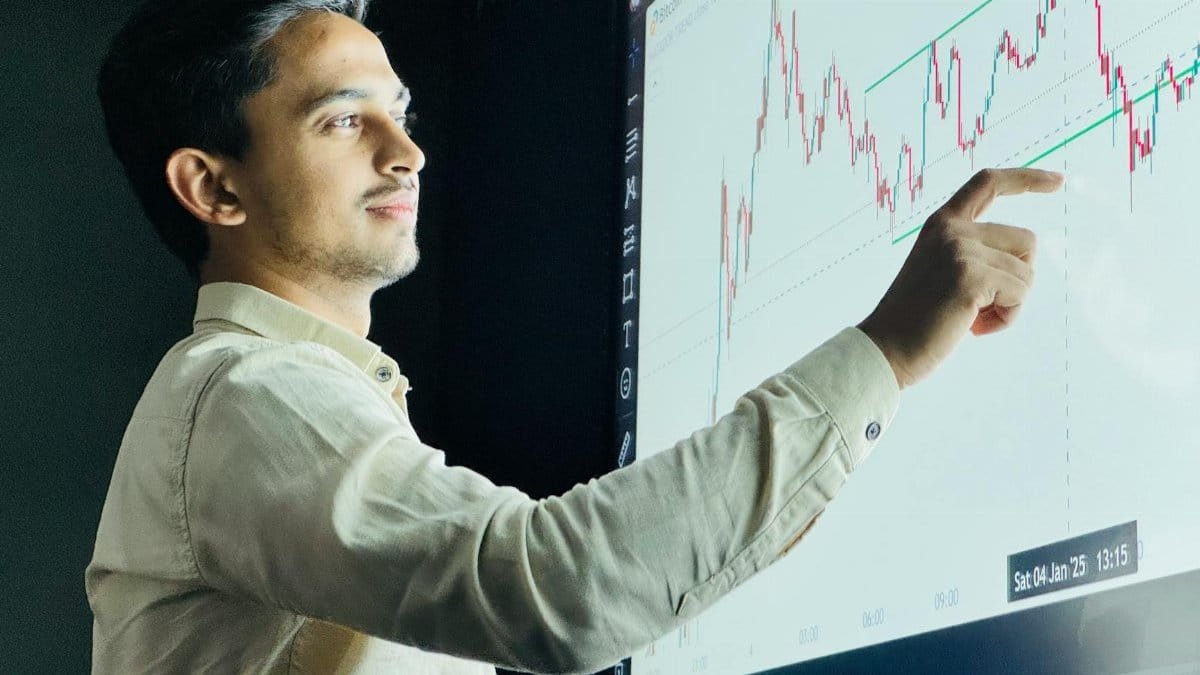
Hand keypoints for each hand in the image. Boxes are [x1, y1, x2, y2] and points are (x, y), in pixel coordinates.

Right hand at [858, 167, 1063, 389]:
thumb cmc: (916, 320)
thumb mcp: (940, 270)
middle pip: (1026, 240)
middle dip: (1018, 277)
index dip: (1027, 179)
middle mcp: (951, 229)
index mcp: (941, 223)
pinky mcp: (971, 277)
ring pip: (1027, 271)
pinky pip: (1019, 293)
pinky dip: (1006, 317)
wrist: (886, 348)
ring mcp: (960, 251)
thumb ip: (971, 252)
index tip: (1056, 180)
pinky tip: (974, 327)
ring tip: (973, 318)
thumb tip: (1026, 259)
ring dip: (1010, 302)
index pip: (988, 182)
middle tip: (982, 305)